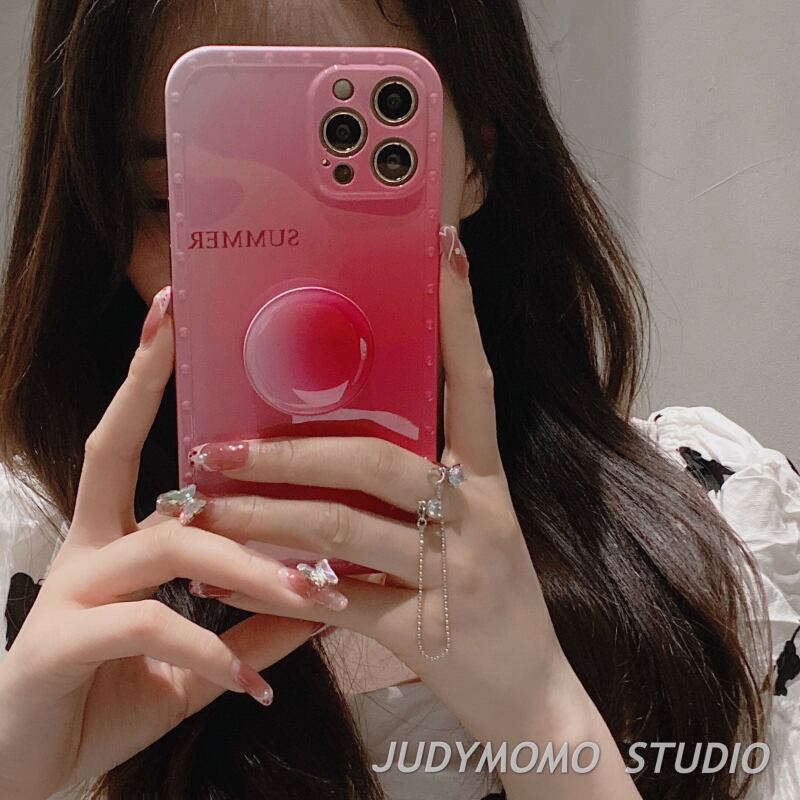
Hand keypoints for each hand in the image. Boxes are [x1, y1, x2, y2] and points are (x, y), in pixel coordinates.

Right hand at [0, 288, 321, 799]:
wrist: (30, 774)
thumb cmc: (108, 699)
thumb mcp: (195, 660)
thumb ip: (251, 626)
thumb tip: (321, 600)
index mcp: (113, 541)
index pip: (126, 443)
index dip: (143, 380)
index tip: (169, 316)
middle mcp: (85, 550)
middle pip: (119, 456)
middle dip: (146, 390)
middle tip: (186, 331)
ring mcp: (65, 593)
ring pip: (169, 548)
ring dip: (252, 567)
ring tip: (317, 593)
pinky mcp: (55, 647)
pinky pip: (149, 627)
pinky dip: (210, 652)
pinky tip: (251, 687)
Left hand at [182, 227, 573, 746]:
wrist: (533, 696)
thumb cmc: (494, 602)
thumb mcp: (476, 531)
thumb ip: (422, 490)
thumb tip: (337, 450)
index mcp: (490, 482)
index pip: (477, 384)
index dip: (462, 319)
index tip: (445, 254)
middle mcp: (477, 517)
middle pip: (378, 460)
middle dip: (290, 450)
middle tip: (217, 443)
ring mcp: (454, 573)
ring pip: (344, 527)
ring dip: (263, 517)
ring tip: (202, 509)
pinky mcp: (427, 630)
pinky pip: (335, 602)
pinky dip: (275, 592)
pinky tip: (226, 584)